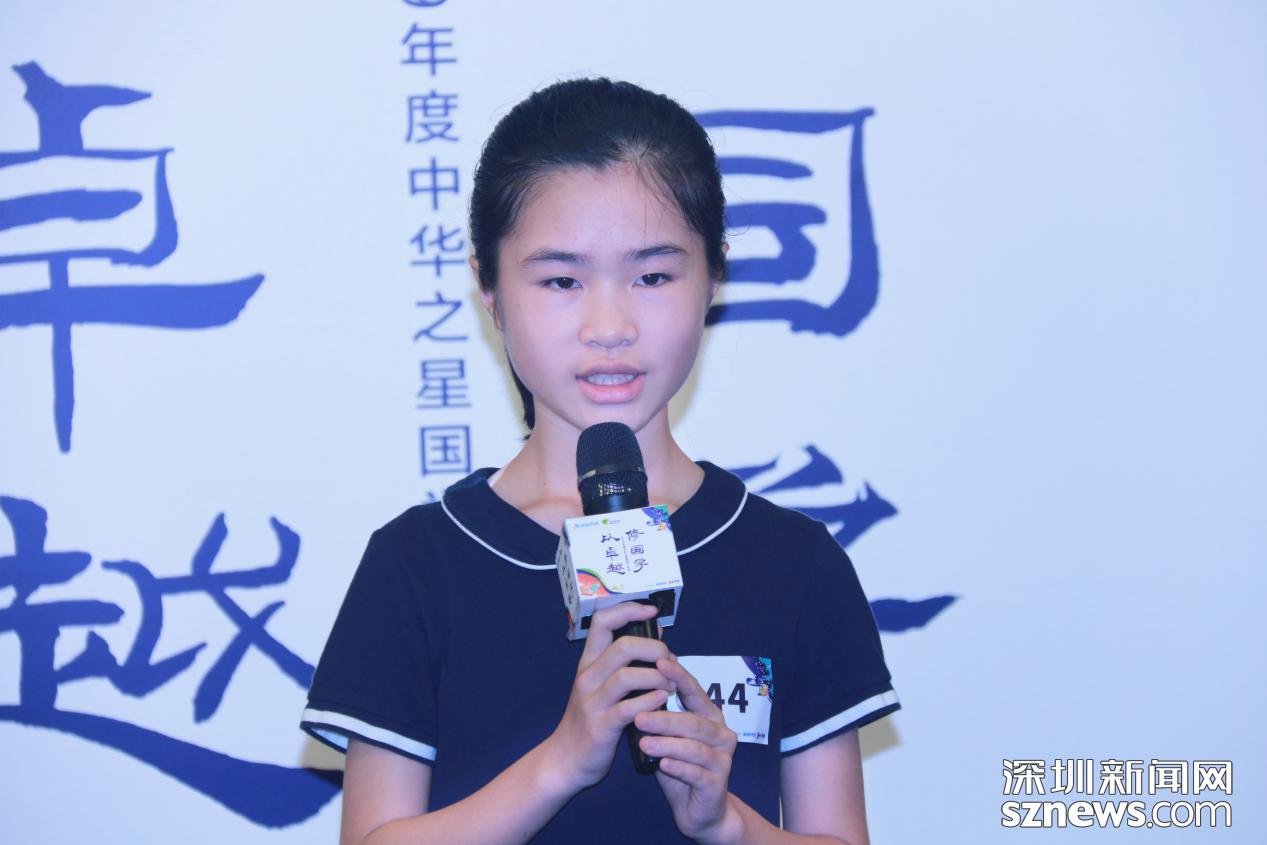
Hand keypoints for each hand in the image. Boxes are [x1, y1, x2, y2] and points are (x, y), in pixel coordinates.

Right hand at [545, 602, 674, 792]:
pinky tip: (661, 702)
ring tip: (670, 685)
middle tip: (670, 660)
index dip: (629, 609)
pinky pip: (629, 709)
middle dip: (654, 648)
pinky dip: (651, 702)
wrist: (565, 759)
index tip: (652, 611)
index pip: (602, 621)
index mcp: (589, 662)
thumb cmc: (591, 719)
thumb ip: (626, 661)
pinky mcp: (601, 727)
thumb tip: (656, 632)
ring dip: (657, 677)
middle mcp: (588, 677)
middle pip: (622, 646)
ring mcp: (593, 702)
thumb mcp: (602, 685)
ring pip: (627, 676)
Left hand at [635, 657, 740, 843]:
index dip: (678, 676)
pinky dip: (678, 768)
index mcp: (710, 715)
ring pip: (694, 747)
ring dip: (668, 744)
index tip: (659, 662)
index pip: (694, 690)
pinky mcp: (717, 785)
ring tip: (644, 743)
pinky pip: (696, 773)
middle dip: (665, 718)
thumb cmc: (679, 765)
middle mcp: (721, 734)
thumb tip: (634, 683)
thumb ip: (659, 713)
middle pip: (693, 722)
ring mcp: (722, 760)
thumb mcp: (668, 736)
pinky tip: (662, 765)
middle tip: (639, 716)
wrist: (700, 811)